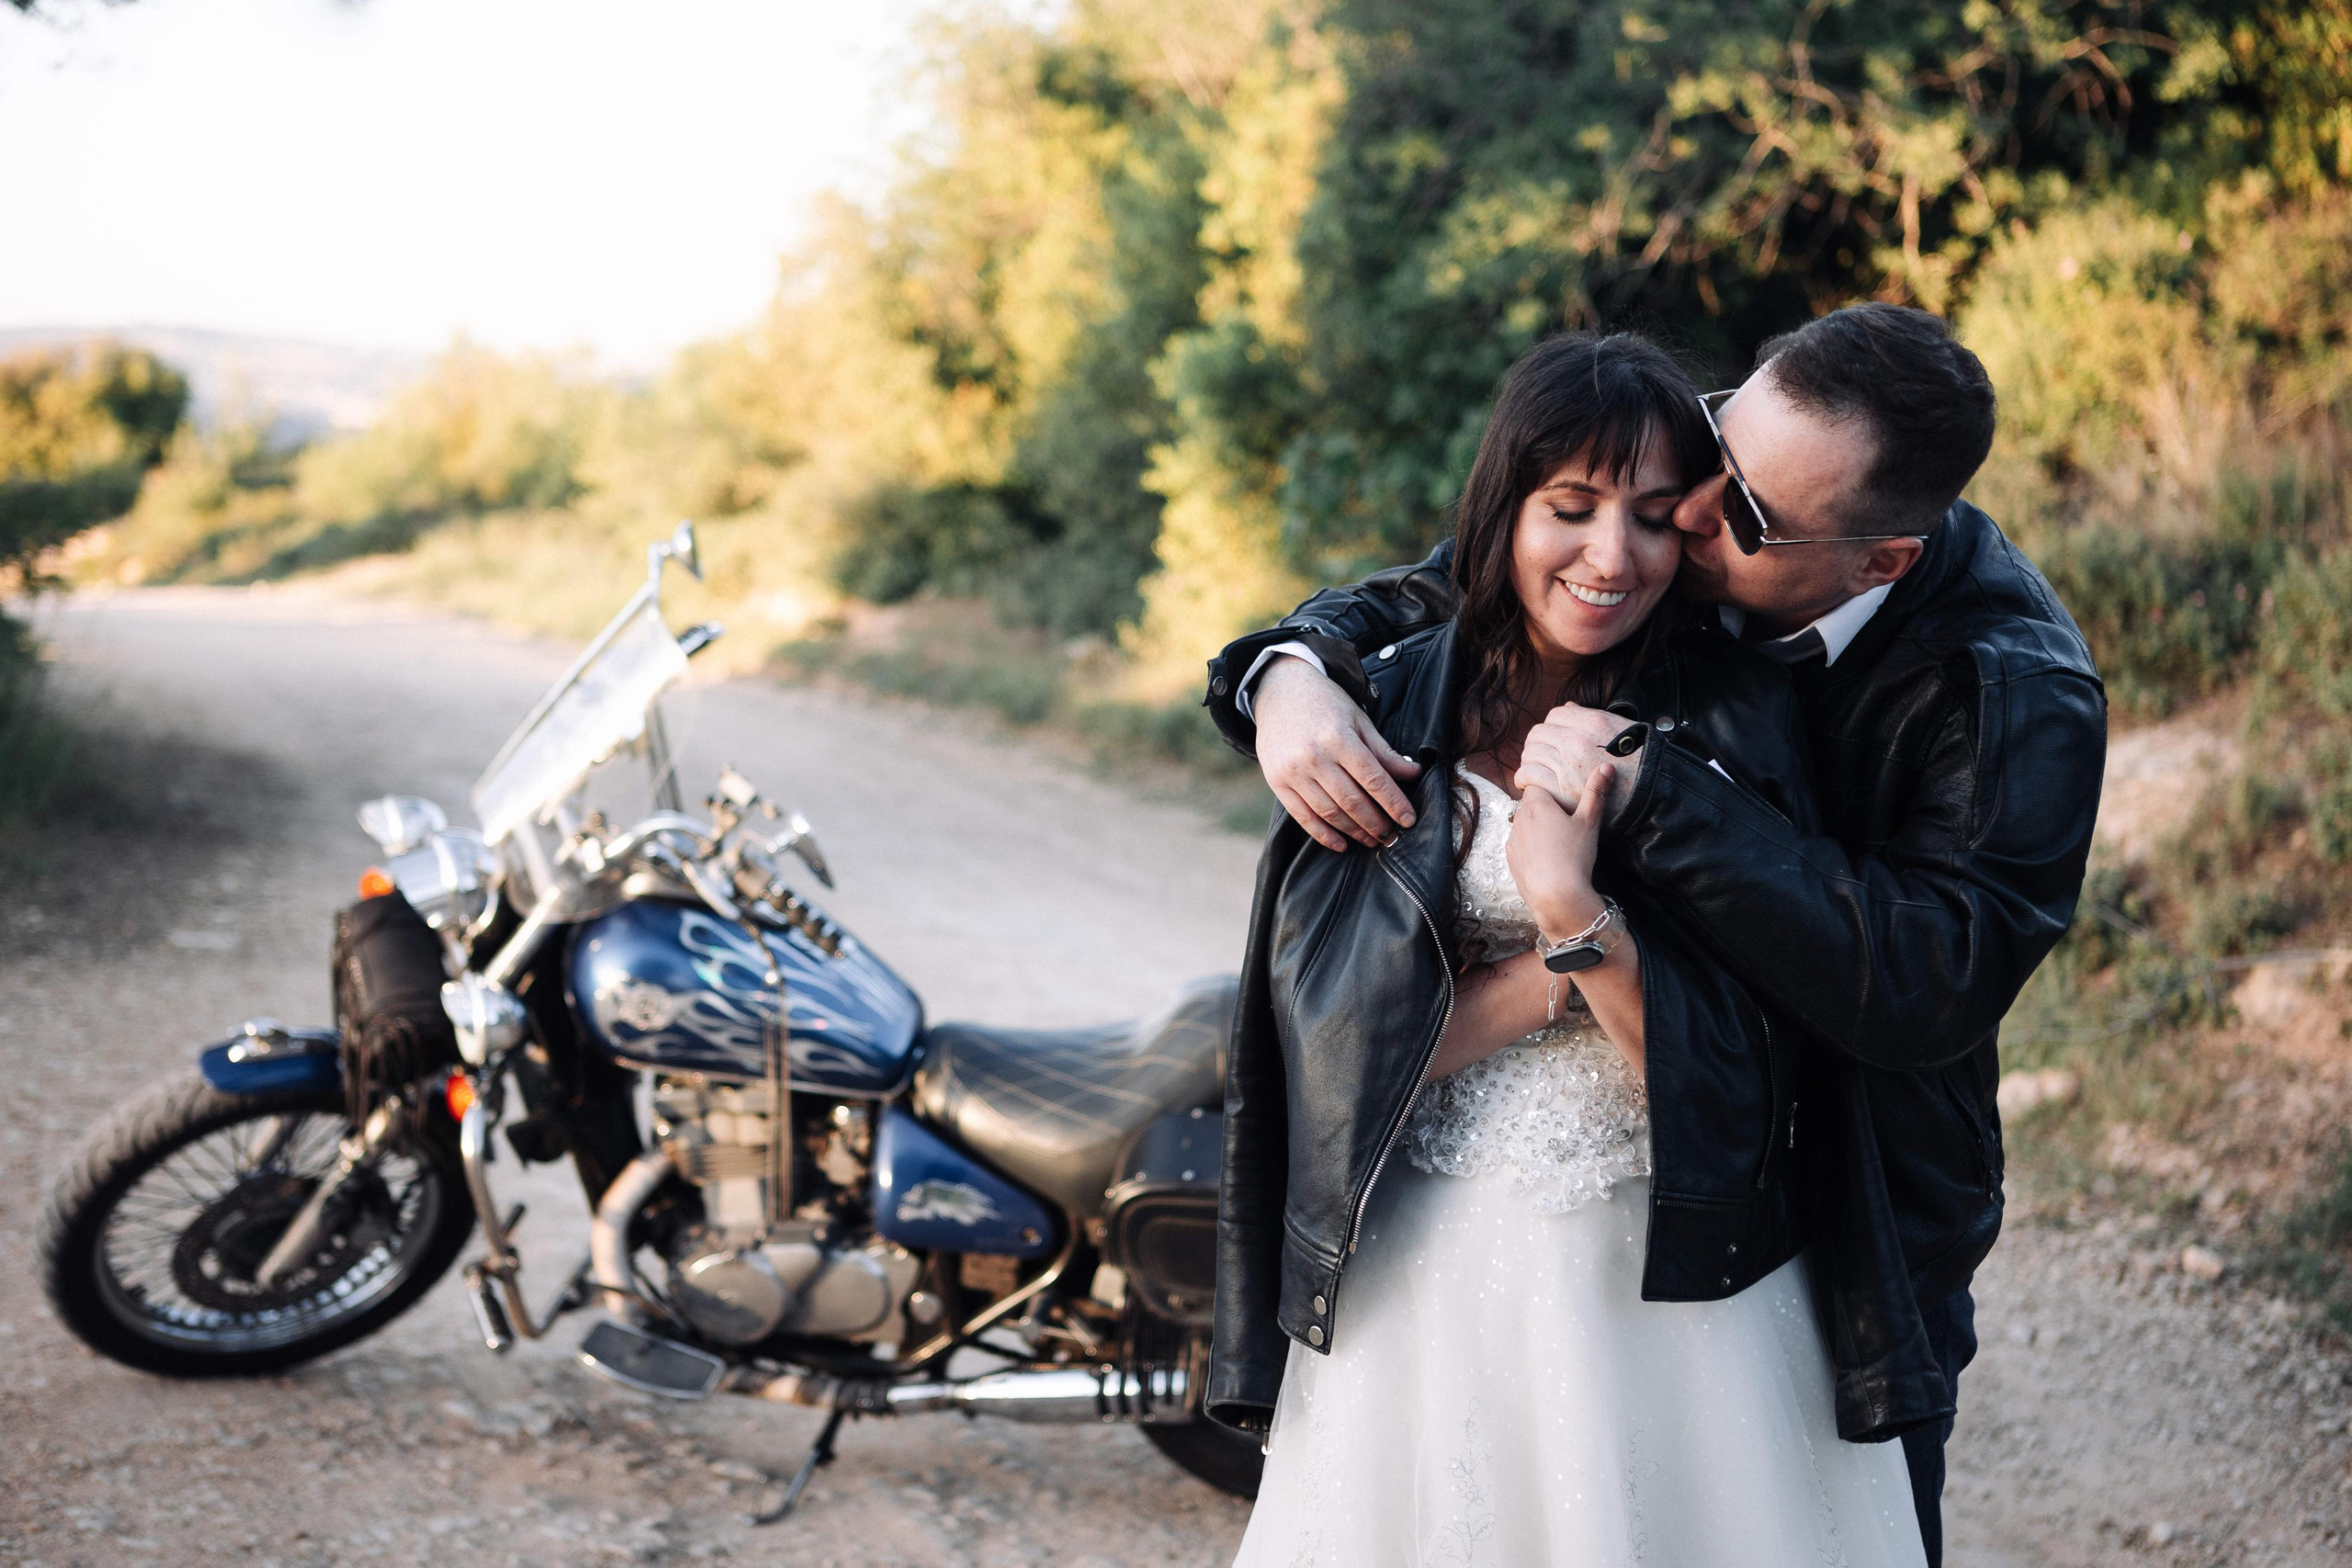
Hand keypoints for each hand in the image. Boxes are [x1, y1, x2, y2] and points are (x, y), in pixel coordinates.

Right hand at [1254, 656, 1424, 851]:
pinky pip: (1302, 817)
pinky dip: (1323, 835)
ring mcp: (1293, 771)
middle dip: (1376, 823)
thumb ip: (1384, 751)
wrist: (1280, 691)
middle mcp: (1314, 756)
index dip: (1394, 803)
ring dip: (1354, 832)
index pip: (1373, 779)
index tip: (1408, 819)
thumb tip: (1413, 774)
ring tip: (1371, 839)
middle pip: (1352, 801)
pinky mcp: (1277, 782)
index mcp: (1338, 737)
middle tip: (1391, 835)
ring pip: (1330, 812)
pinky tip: (1341, 844)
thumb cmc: (1325, 704)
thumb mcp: (1359, 720)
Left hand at [1505, 763, 1613, 940]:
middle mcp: (1519, 819)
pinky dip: (1530, 849)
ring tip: (1558, 846)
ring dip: (1536, 830)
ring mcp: (1512, 840)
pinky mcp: (1510, 860)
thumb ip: (1596, 792)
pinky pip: (1520, 846)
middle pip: (1531, 807)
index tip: (1566, 806)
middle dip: (1545, 812)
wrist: (1556, 895)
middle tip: (1566, 826)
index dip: (1552, 794)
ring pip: (1524, 827)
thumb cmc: (1574, 856)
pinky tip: (1547, 860)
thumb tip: (1606, 766)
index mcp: (1536, 805)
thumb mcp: (1590, 821)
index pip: (1537, 787)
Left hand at [1513, 704, 1641, 819]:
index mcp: (1593, 723)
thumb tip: (1570, 707)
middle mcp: (1577, 740)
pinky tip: (1527, 783)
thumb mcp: (1624, 731)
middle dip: (1537, 743)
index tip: (1552, 738)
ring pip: (1531, 753)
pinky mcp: (1561, 789)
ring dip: (1529, 761)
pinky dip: (1524, 778)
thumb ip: (1595, 718)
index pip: (1556, 715)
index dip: (1552, 726)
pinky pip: (1529, 775)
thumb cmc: (1642, 765)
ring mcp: (1567, 764)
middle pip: (1538, 733)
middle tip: (1539, 755)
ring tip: (1532, 770)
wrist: (1653, 797)